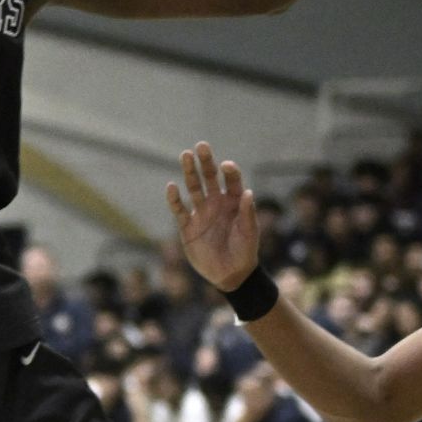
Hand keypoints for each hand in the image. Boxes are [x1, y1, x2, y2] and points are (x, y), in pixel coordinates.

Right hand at [166, 143, 260, 292]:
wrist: (231, 275)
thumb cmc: (245, 252)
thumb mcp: (250, 233)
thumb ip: (248, 213)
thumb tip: (247, 192)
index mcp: (234, 202)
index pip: (231, 181)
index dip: (229, 171)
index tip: (226, 165)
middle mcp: (216, 203)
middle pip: (209, 178)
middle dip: (205, 162)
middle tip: (201, 146)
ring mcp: (201, 213)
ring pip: (193, 188)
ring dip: (189, 172)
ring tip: (186, 155)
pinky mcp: (187, 226)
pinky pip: (179, 210)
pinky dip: (174, 199)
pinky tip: (171, 187)